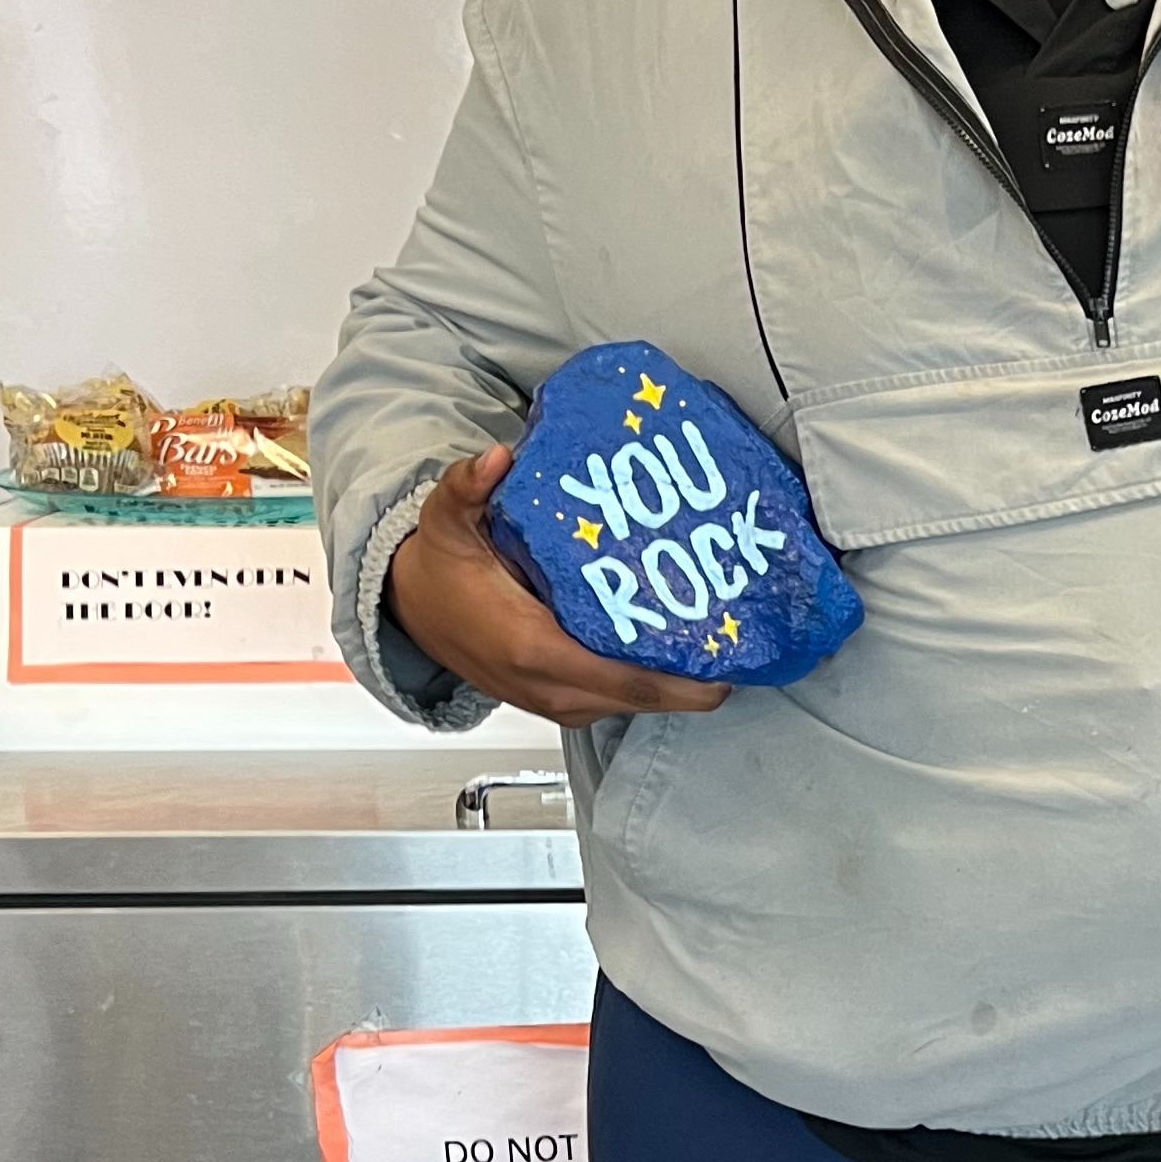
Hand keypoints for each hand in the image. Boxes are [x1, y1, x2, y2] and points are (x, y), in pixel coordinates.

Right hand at [386, 447, 732, 726]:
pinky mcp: (565, 702)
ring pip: (640, 702)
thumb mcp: (447, 522)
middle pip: (647, 697)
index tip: (729, 653)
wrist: (414, 612)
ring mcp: (560, 701)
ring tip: (726, 634)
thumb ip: (468, 487)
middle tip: (746, 635)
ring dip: (682, 677)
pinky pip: (623, 698)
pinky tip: (684, 644)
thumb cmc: (442, 573)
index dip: (683, 676)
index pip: (624, 677)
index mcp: (533, 649)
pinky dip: (655, 679)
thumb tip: (496, 459)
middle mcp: (552, 687)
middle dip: (701, 675)